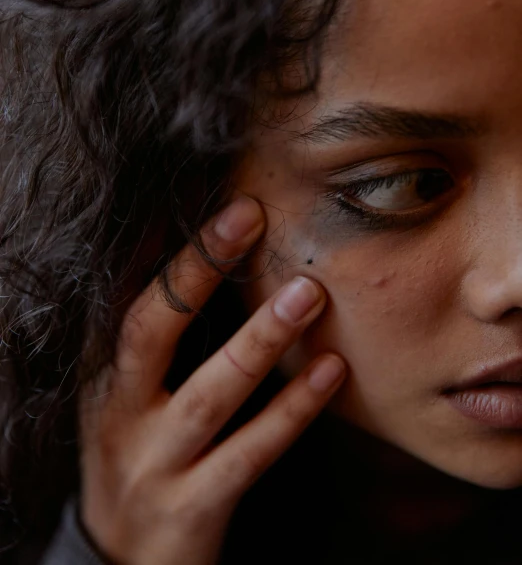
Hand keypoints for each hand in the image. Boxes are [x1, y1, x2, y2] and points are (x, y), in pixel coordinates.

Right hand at [78, 196, 345, 564]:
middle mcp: (120, 413)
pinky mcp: (192, 508)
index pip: (136, 301)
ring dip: (259, 340)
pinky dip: (292, 410)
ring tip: (308, 292)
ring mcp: (153, 464)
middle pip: (151, 332)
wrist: (119, 559)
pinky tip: (330, 371)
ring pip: (210, 394)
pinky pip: (250, 453)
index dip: (180, 254)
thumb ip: (155, 338)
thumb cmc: (136, 452)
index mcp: (105, 376)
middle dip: (198, 272)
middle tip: (249, 218)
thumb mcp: (126, 394)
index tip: (231, 209)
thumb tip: (195, 258)